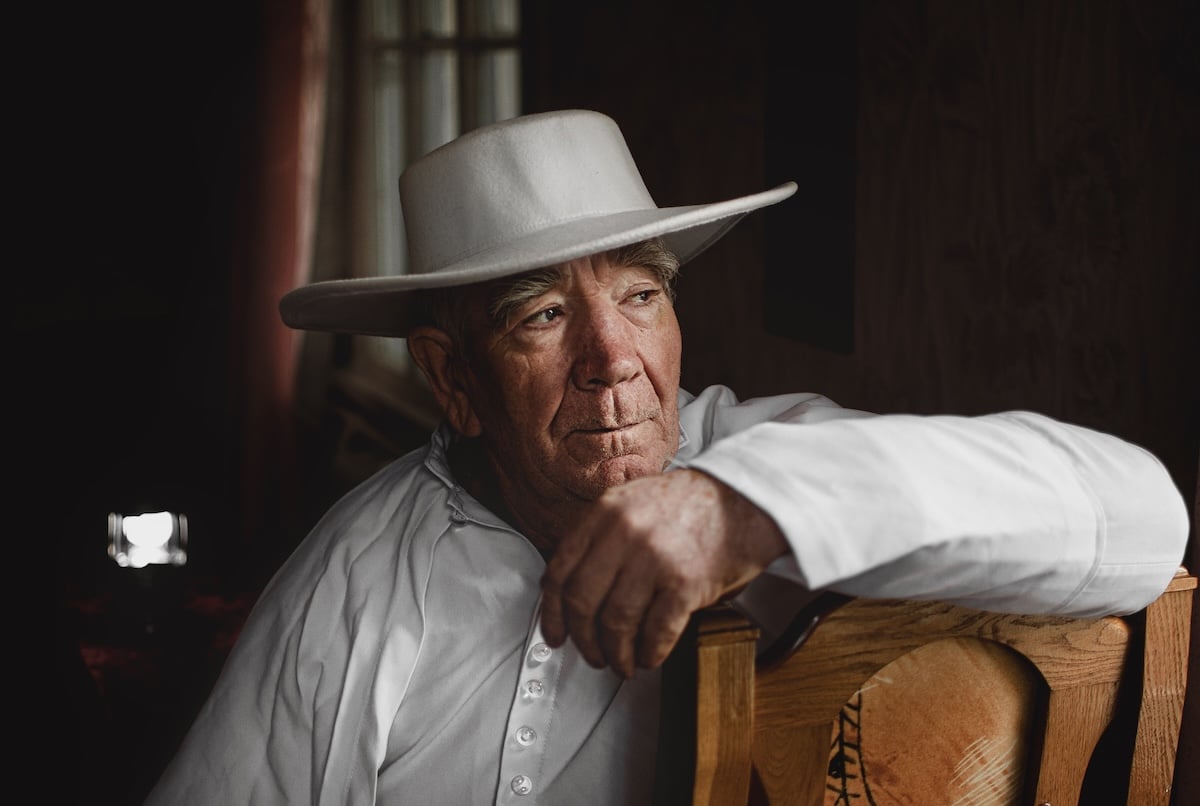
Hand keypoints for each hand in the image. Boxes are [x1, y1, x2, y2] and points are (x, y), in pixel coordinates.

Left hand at [539, 469, 788, 677]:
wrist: (744, 500)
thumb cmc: (689, 506)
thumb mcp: (632, 502)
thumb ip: (600, 537)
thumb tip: (569, 589)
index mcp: (605, 512)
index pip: (560, 570)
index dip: (552, 612)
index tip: (555, 634)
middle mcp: (624, 532)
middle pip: (582, 602)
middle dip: (583, 639)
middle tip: (592, 654)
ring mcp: (654, 557)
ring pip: (615, 622)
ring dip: (616, 654)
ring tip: (622, 662)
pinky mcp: (686, 582)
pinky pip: (656, 632)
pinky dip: (649, 653)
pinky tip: (649, 656)